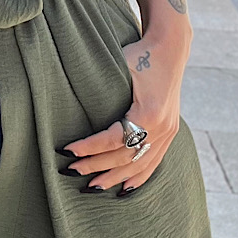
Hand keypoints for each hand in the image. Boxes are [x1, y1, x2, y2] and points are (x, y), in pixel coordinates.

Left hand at [58, 24, 189, 193]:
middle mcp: (161, 127)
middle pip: (124, 156)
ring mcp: (168, 132)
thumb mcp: (119, 67)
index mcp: (148, 113)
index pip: (112, 139)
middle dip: (95, 166)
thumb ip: (101, 91)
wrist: (169, 48)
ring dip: (113, 177)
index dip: (89, 148)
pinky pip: (154, 162)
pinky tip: (124, 189)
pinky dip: (138, 177)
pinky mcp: (171, 132)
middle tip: (70, 172)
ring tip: (91, 188)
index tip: (67, 151)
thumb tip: (71, 111)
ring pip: (138, 164)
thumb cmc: (138, 54)